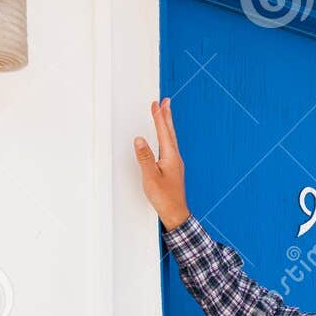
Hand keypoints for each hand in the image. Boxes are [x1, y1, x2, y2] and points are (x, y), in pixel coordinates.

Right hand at [133, 97, 190, 230]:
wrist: (176, 214)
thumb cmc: (164, 198)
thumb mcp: (150, 177)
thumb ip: (145, 157)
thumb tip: (140, 139)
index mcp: (171, 157)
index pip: (163, 132)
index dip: (159, 117)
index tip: (156, 103)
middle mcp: (175, 158)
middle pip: (170, 132)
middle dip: (167, 116)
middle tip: (166, 101)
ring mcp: (175, 164)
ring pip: (171, 139)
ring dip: (167, 125)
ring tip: (165, 115)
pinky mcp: (173, 169)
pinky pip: (169, 147)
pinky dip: (166, 137)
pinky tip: (164, 140)